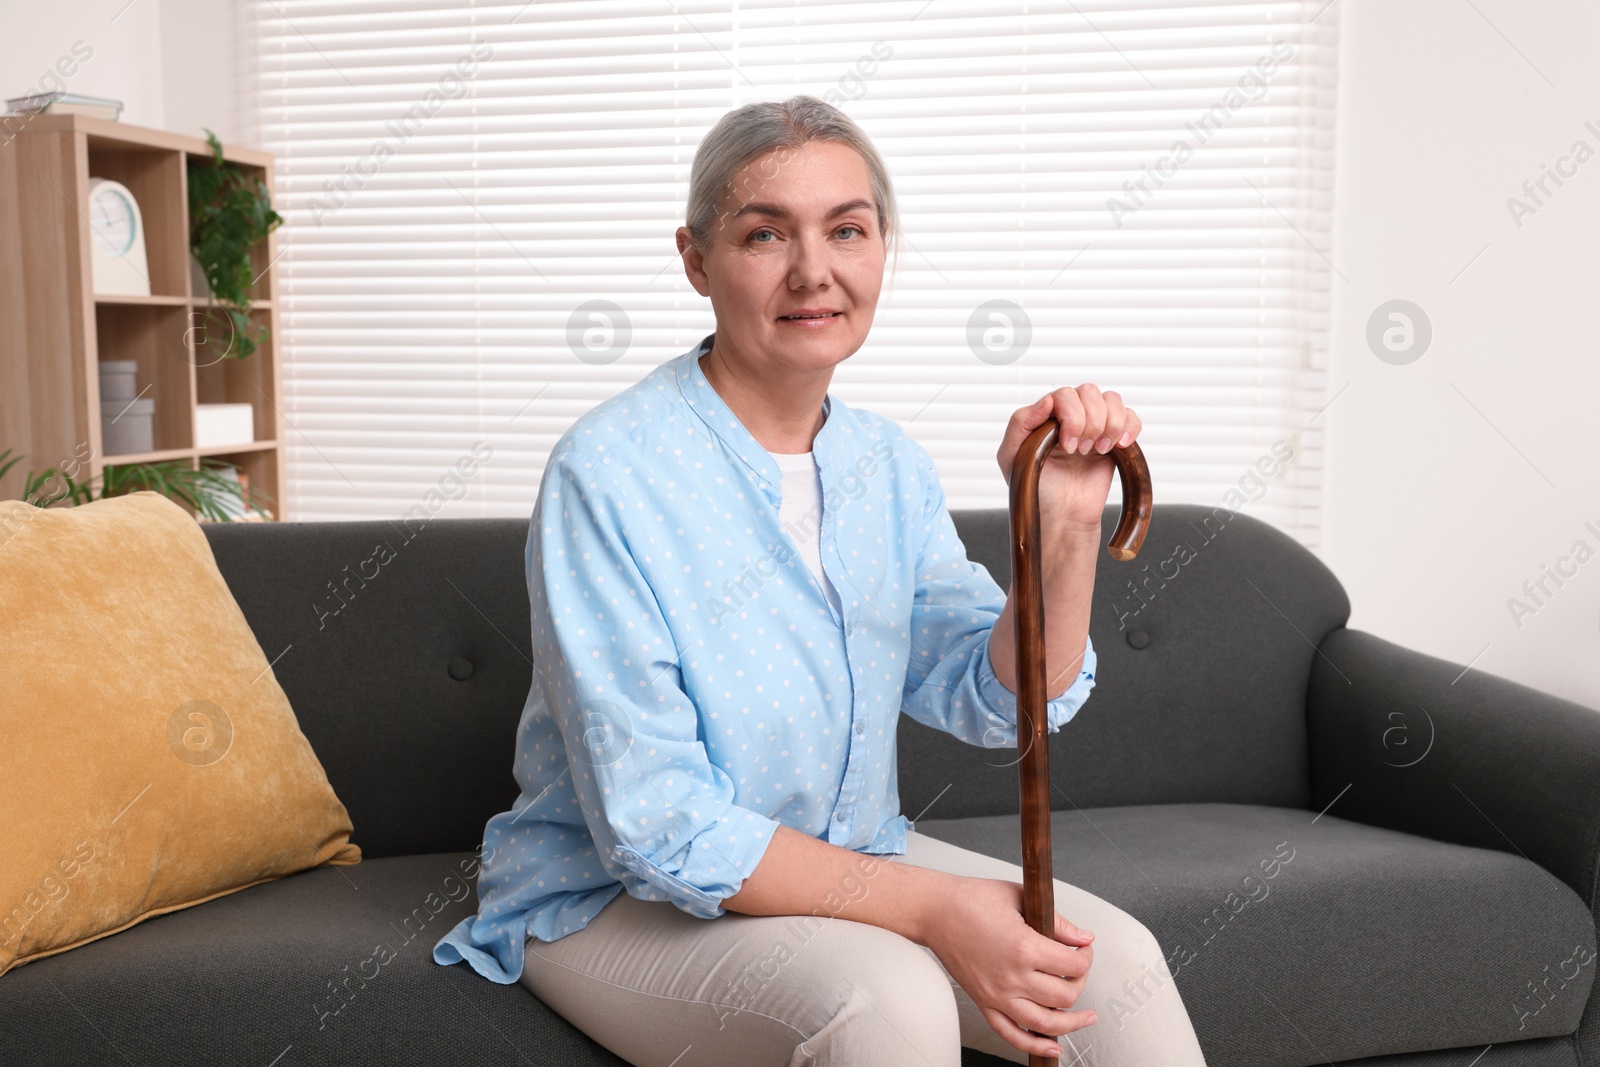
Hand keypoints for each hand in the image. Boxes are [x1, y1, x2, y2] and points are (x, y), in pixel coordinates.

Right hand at [921, 875, 1096, 1057]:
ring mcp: (996, 994)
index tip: (1084, 949)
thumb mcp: (1020, 897)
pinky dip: (1034, 1045)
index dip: (1086, 956)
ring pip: (1045, 1023)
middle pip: (1064, 996)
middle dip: (1080, 982)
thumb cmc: (972, 899)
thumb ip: (1057, 921)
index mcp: (1023, 948)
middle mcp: (1011, 977)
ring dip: (1071, 1024)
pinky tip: (1052, 1046)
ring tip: (1085, 1018)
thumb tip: (1083, 938)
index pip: (1072, 965)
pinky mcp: (983, 1002)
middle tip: (1079, 969)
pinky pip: (1011, 1034)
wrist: (935, 910)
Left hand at [996, 384, 1141, 532]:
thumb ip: (1020, 423)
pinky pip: (1131, 417)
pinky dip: (1130, 428)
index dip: (1071, 416)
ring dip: (1109, 425)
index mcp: (1046, 415)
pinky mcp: (1114, 440)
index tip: (1067, 446)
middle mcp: (1071, 416)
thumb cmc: (1034, 487)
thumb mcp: (1011, 456)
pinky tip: (1119, 446)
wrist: (1062, 515)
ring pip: (1112, 399)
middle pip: (1089, 391)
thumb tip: (1046, 399)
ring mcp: (1094, 426)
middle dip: (1089, 422)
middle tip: (1080, 451)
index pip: (1064, 394)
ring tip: (1097, 451)